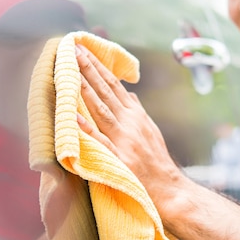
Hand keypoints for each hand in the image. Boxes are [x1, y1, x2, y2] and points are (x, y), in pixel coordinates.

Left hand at [75, 44, 183, 209]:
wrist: (169, 190)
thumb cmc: (157, 162)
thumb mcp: (150, 131)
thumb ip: (138, 112)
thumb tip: (129, 93)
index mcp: (136, 115)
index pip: (114, 85)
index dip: (98, 67)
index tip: (84, 51)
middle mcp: (130, 123)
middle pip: (105, 91)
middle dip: (88, 69)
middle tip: (72, 49)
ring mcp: (124, 140)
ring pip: (100, 109)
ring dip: (84, 88)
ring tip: (70, 71)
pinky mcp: (119, 158)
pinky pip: (99, 141)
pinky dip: (86, 127)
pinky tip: (72, 115)